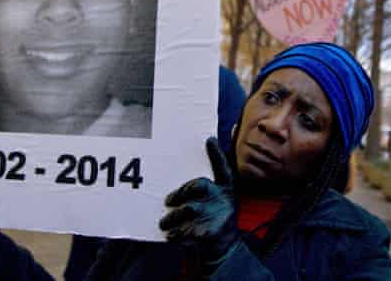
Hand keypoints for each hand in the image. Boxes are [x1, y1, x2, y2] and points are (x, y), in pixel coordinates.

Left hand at [159, 138, 237, 271]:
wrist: (225, 250)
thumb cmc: (214, 222)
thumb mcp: (216, 204)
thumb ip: (204, 192)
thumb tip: (179, 186)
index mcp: (226, 190)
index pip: (223, 169)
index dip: (217, 154)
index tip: (209, 140)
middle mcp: (225, 200)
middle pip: (199, 185)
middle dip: (180, 192)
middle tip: (168, 201)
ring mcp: (219, 216)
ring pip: (188, 209)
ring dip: (172, 217)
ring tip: (164, 223)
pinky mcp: (211, 232)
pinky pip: (186, 229)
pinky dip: (176, 233)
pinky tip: (171, 236)